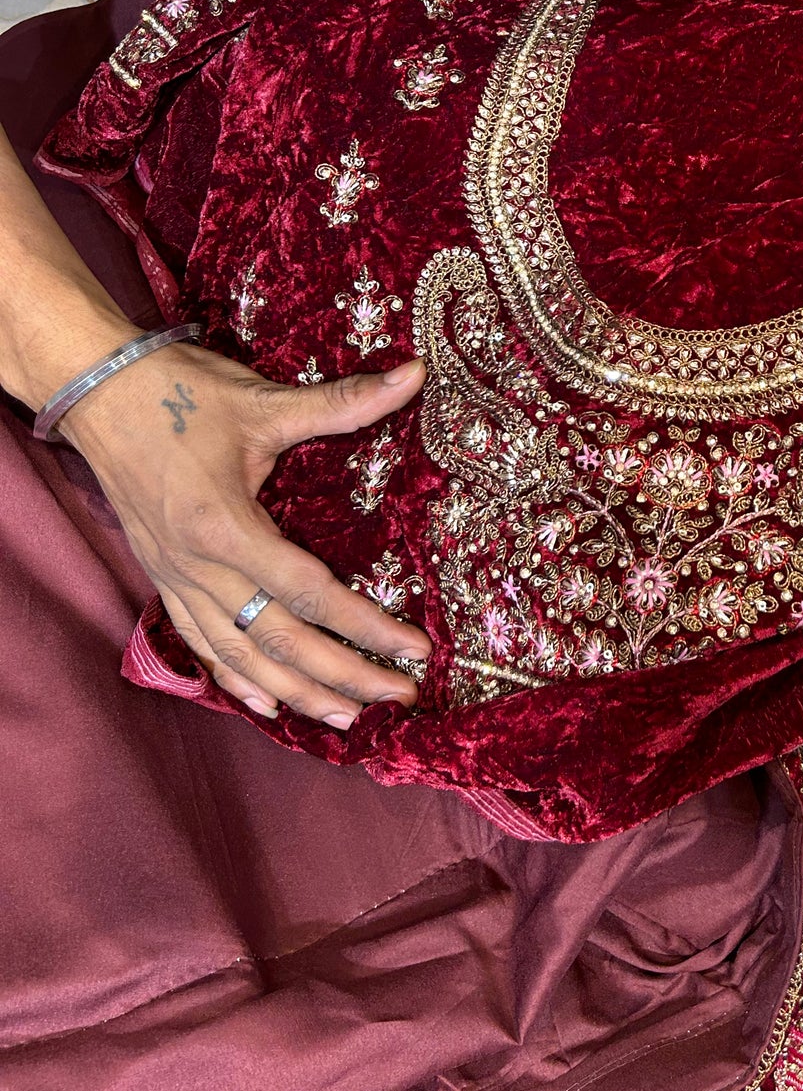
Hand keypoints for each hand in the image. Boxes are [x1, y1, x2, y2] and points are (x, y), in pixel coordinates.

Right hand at [62, 342, 431, 727]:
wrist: (99, 392)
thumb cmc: (180, 393)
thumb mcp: (264, 400)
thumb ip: (343, 401)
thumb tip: (415, 375)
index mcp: (226, 527)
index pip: (309, 593)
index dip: (365, 627)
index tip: (413, 649)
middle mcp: (198, 567)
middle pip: (279, 640)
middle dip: (343, 675)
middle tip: (398, 695)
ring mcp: (176, 578)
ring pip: (240, 654)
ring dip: (296, 690)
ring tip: (347, 715)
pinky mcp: (163, 578)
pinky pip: (201, 642)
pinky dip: (235, 678)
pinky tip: (265, 703)